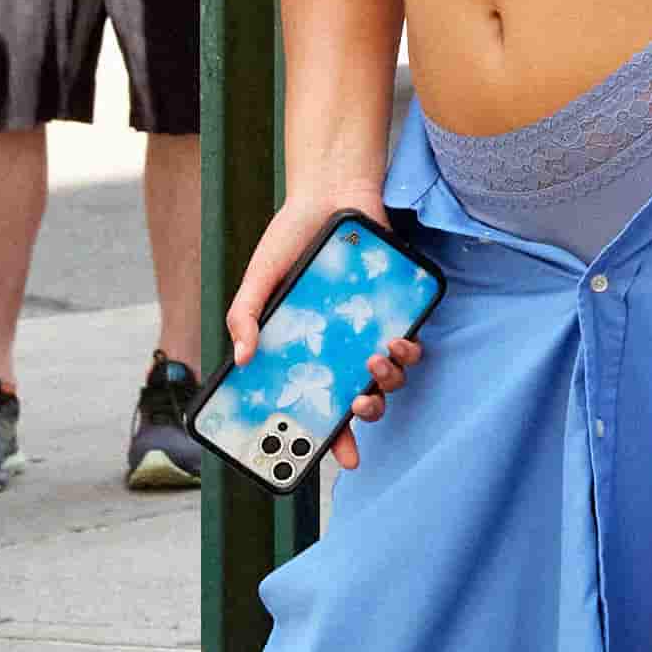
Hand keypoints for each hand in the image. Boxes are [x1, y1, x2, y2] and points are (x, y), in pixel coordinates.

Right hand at [226, 185, 428, 474]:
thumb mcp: (260, 275)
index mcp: (308, 352)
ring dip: (388, 381)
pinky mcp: (397, 309)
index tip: (344, 459)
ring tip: (375, 364)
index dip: (332, 437)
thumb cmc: (291, 236)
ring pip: (391, 377)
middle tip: (358, 407)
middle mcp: (342, 348)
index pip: (320, 405)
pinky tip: (398, 341)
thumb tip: (240, 359)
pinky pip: (411, 343)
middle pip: (361, 400)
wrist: (333, 191)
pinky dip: (409, 350)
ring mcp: (371, 330)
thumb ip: (246, 314)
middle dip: (365, 415)